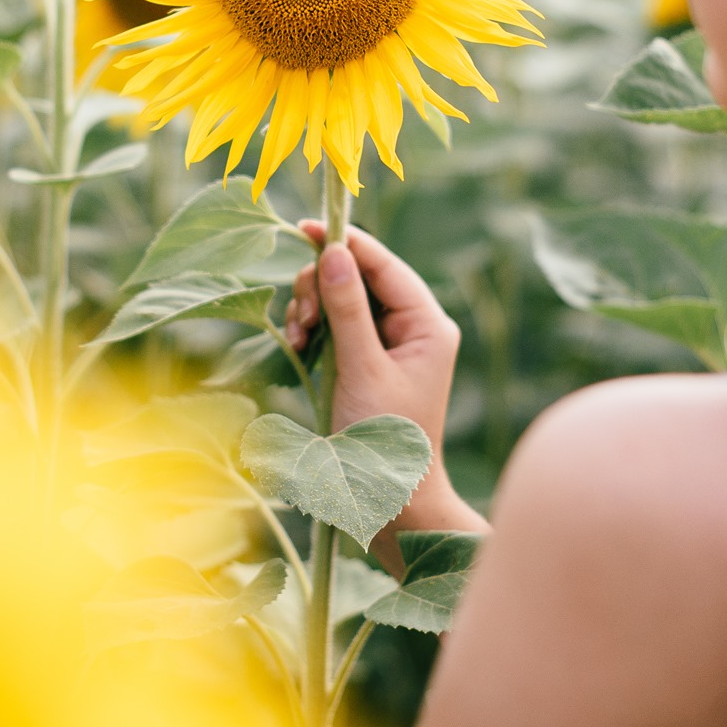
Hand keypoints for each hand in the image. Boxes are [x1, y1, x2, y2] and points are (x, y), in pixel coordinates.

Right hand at [284, 222, 488, 565]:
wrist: (392, 499)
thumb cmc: (385, 438)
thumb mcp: (362, 370)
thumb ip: (348, 309)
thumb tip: (333, 252)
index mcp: (428, 324)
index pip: (384, 264)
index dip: (345, 242)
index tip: (303, 227)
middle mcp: (414, 327)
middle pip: (359, 276)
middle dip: (322, 286)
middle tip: (300, 318)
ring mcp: (392, 343)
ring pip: (343, 298)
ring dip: (313, 308)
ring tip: (298, 338)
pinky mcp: (369, 359)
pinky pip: (337, 324)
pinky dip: (315, 328)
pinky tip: (299, 346)